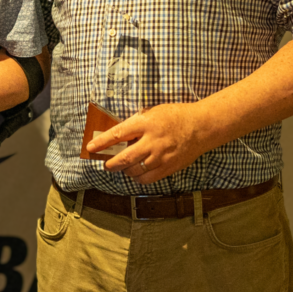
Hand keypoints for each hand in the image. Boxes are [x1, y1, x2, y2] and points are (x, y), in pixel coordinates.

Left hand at [85, 103, 212, 184]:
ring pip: (135, 171)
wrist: (201, 126)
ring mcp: (161, 156)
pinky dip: (139, 177)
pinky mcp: (170, 167)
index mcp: (146, 123)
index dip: (102, 142)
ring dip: (125, 170)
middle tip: (106, 164)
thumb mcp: (152, 113)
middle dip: (111, 164)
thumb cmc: (175, 116)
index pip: (118, 134)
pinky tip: (137, 172)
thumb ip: (136, 124)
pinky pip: (148, 178)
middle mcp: (152, 141)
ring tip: (122, 167)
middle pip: (125, 158)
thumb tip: (117, 137)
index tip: (90, 148)